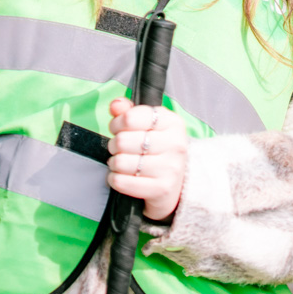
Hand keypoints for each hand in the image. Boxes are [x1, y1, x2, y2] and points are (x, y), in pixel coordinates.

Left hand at [107, 98, 188, 221]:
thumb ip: (129, 111)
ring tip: (121, 162)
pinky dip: (114, 179)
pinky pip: (121, 182)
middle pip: (122, 140)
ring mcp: (170, 168)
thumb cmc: (158, 148)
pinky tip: (121, 176)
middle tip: (119, 148)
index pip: (130, 117)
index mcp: (172, 122)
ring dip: (114, 163)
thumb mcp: (148, 125)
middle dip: (114, 144)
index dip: (117, 123)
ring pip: (120, 162)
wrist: (178, 182)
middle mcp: (175, 144)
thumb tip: (116, 105)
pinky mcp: (161, 188)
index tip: (117, 128)